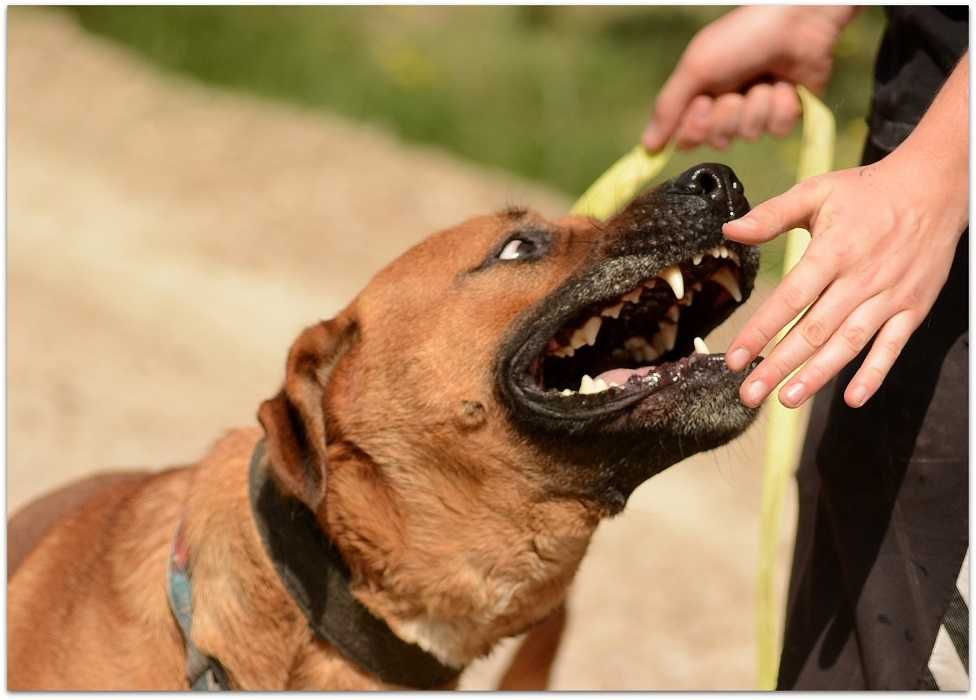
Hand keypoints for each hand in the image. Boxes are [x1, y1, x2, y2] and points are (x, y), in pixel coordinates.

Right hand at [641, 6, 855, 150]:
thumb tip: (646, 148)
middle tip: (736, 90)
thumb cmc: (741, 37)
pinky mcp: (786, 112)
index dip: (696, 128)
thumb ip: (668, 108)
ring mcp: (757, 110)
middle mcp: (726, 107)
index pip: (688, 137)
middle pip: (718, 140)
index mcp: (700, 96)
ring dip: (757, 106)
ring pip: (750, 134)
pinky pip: (778, 129)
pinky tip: (785, 84)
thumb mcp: (695, 68)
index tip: (704, 102)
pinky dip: (781, 107)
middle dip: (728, 115)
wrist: (795, 21)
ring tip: (765, 80)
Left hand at [722, 153, 967, 409]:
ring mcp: (889, 296)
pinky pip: (892, 346)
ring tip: (786, 399)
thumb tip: (730, 231)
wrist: (935, 187)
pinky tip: (852, 398)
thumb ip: (772, 215)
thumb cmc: (868, 192)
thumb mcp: (816, 192)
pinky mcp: (913, 307)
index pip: (790, 298)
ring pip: (848, 344)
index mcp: (833, 251)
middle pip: (814, 330)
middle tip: (750, 393)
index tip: (735, 358)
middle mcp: (861, 278)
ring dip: (817, 375)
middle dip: (779, 365)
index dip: (761, 330)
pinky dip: (874, 373)